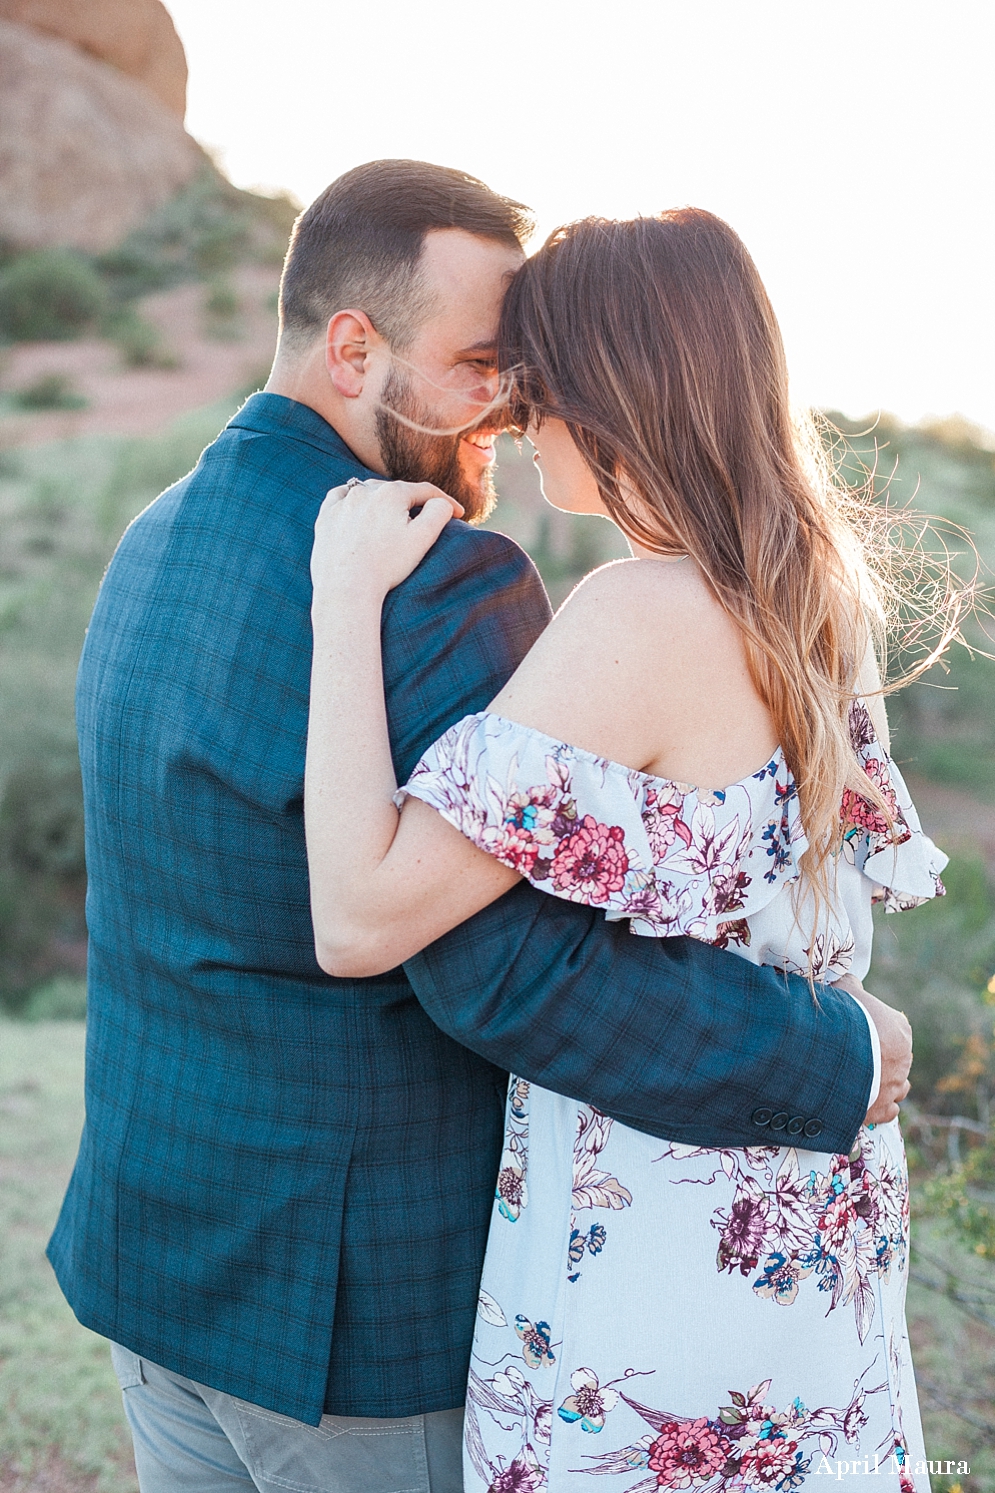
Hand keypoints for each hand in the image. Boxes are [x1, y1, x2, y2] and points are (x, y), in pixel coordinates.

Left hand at [311, 479, 463, 603]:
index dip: (446, 502)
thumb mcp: (423, 539)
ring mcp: (342, 503)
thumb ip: (438, 512)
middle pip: (397, 491)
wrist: (346, 589)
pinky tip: (356, 508)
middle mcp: (365, 490)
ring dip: (383, 501)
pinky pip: (340, 498)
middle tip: (426, 518)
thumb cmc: (387, 566)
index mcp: (392, 493)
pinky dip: (351, 500)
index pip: (425, 491)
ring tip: (392, 516)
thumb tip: (441, 502)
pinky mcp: (325, 517)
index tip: (460, 514)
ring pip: (369, 492)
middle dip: (413, 503)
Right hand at [836, 974, 911, 1124]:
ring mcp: (894, 1087)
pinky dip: (882, 1107)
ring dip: (887, 1082)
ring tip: (865, 1079)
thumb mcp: (843, 989)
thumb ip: (850, 985)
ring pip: (900, 1086)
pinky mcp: (881, 1109)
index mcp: (900, 1029)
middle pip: (896, 1057)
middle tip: (854, 1053)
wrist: (831, 1053)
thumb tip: (851, 978)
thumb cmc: (840, 1017)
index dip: (875, 1027)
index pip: (895, 1027)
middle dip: (880, 1056)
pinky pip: (890, 1110)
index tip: (858, 1028)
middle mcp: (904, 1060)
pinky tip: (868, 1101)